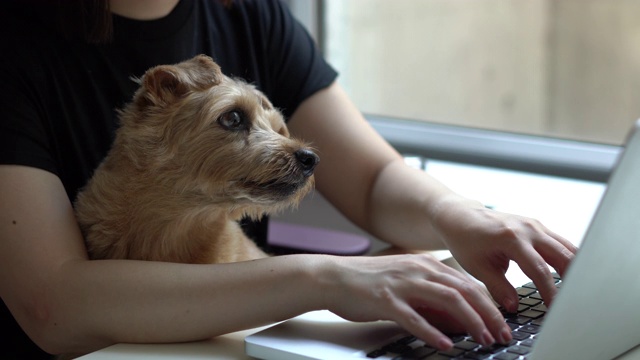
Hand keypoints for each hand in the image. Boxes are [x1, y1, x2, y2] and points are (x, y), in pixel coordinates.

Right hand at [320, 254, 512, 349]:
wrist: (332, 277)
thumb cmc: (368, 282)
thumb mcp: (405, 283)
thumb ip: (431, 297)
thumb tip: (457, 319)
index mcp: (425, 265)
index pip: (467, 283)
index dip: (489, 304)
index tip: (502, 323)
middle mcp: (418, 270)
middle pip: (464, 291)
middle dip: (488, 314)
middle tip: (502, 334)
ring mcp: (402, 284)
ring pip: (447, 301)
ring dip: (470, 322)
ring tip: (483, 339)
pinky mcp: (385, 300)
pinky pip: (414, 318)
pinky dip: (433, 332)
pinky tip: (445, 345)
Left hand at [432, 196, 577, 311]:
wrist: (461, 216)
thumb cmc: (466, 241)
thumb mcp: (477, 268)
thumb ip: (498, 288)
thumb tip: (515, 307)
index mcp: (511, 239)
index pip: (540, 270)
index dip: (550, 292)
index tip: (556, 309)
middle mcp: (527, 228)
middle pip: (562, 256)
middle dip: (572, 280)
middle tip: (575, 302)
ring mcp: (534, 224)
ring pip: (566, 247)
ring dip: (575, 268)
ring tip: (577, 291)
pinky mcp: (537, 225)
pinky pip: (560, 242)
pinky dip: (568, 258)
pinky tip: (571, 275)